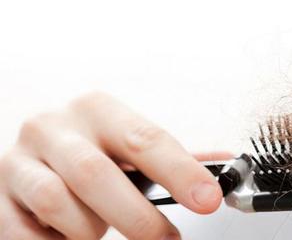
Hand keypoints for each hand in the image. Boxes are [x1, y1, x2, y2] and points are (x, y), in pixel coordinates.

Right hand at [0, 92, 224, 239]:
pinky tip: (72, 238)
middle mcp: (54, 127)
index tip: (209, 200)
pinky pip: (25, 231)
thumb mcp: (130, 145)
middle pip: (97, 174)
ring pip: (57, 203)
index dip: (180, 172)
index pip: (144, 139)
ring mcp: (19, 160)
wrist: (34, 155)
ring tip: (104, 232)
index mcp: (97, 109)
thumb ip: (174, 157)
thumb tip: (227, 165)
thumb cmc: (93, 150)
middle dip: (138, 217)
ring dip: (91, 229)